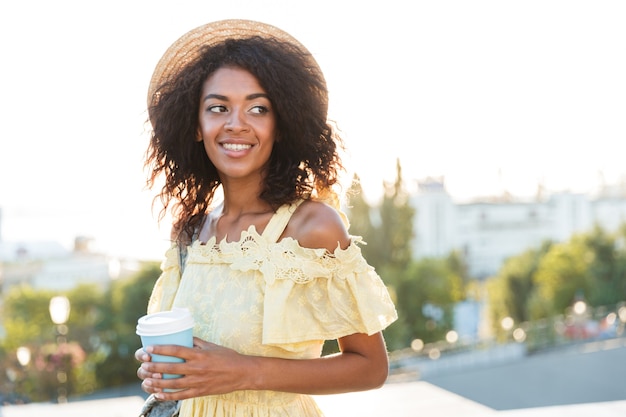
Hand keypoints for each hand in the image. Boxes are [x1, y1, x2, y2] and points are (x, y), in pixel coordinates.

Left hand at [136, 337, 252, 399]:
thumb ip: (196, 342)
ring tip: (146, 380)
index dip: (161, 349)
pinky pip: (181, 395)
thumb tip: (183, 336)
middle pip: (171, 368)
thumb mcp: (212, 346)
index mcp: (200, 354)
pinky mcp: (200, 391)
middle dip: (155, 367)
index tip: (149, 348)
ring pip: (173, 383)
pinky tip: (158, 394)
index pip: (177, 350)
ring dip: (158, 382)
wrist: (242, 373)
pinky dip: (168, 396)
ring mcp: (198, 381)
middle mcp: (197, 368)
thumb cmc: (227, 357)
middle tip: (143, 365)